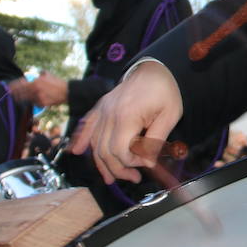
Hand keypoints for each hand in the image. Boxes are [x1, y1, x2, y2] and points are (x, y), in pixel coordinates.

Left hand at [10, 74, 68, 107]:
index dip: (13, 86)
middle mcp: (35, 90)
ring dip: (21, 98)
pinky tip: (31, 100)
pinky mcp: (42, 104)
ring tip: (17, 98)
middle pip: (20, 93)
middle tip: (10, 93)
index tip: (9, 86)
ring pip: (25, 99)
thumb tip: (35, 73)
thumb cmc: (56, 82)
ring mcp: (38, 97)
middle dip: (14, 93)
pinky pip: (33, 103)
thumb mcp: (47, 74)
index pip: (20, 84)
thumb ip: (39, 73)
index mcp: (35, 82)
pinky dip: (32, 101)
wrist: (66, 91)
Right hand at [71, 61, 181, 184]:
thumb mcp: (170, 116)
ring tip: (112, 177)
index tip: (146, 163)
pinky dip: (82, 140)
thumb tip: (147, 163)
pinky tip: (77, 151)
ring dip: (102, 163)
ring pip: (94, 143)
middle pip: (104, 151)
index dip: (131, 163)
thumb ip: (156, 141)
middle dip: (118, 169)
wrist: (154, 69)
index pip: (119, 151)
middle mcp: (109, 113)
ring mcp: (103, 110)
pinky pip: (87, 126)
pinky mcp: (100, 107)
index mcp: (127, 116)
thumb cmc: (165, 91)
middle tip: (134, 177)